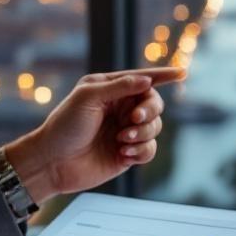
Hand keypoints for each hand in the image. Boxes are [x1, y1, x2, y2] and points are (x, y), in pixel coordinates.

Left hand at [4, 67, 184, 203]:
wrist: (52, 162)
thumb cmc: (64, 126)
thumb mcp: (88, 98)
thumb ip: (119, 86)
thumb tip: (146, 81)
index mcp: (110, 89)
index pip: (142, 79)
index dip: (163, 75)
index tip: (182, 72)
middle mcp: (120, 109)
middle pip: (154, 103)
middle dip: (149, 110)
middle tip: (134, 118)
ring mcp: (125, 131)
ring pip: (155, 127)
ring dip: (142, 133)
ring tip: (121, 140)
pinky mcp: (127, 154)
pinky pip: (150, 149)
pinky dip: (141, 151)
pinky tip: (123, 154)